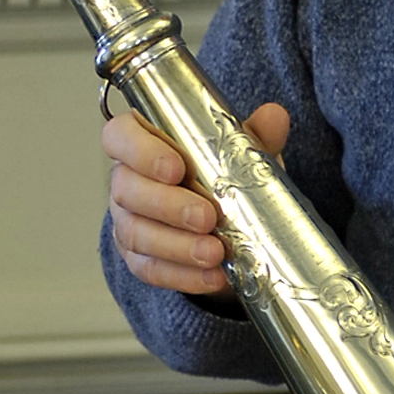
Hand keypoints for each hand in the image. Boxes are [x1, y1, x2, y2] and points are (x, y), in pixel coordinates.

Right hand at [103, 105, 290, 296]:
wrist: (226, 222)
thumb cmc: (219, 175)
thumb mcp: (238, 152)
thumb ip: (254, 134)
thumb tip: (274, 117)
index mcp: (141, 143)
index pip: (119, 136)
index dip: (140, 151)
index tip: (176, 167)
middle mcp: (126, 181)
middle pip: (127, 190)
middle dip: (168, 206)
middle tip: (207, 216)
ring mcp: (127, 222)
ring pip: (137, 234)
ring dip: (177, 246)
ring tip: (215, 252)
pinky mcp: (138, 259)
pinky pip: (151, 269)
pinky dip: (184, 276)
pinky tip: (213, 277)